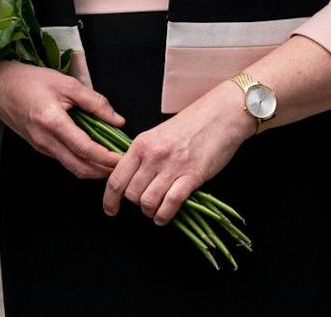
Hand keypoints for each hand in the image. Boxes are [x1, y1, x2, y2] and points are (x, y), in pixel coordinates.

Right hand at [0, 60, 126, 180]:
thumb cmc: (30, 81)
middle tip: (124, 166)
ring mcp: (41, 146)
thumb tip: (116, 120)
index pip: (84, 149)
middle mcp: (45, 140)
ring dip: (94, 168)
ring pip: (72, 167)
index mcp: (52, 122)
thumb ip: (94, 102)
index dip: (106, 157)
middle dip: (104, 171)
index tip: (124, 158)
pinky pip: (64, 159)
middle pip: (79, 167)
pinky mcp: (40, 146)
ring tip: (113, 161)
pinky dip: (82, 161)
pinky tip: (95, 153)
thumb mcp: (67, 83)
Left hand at [103, 81, 252, 225]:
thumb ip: (143, 155)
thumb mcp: (159, 134)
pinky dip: (164, 216)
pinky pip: (170, 204)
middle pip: (131, 194)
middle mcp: (154, 155)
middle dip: (136, 204)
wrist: (221, 115)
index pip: (116, 178)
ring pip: (148, 202)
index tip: (111, 209)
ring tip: (156, 210)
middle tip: (145, 202)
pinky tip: (165, 216)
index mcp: (142, 144)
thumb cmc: (192, 124)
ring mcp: (173, 166)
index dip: (109, 199)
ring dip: (150, 212)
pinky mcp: (192, 176)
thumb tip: (130, 178)